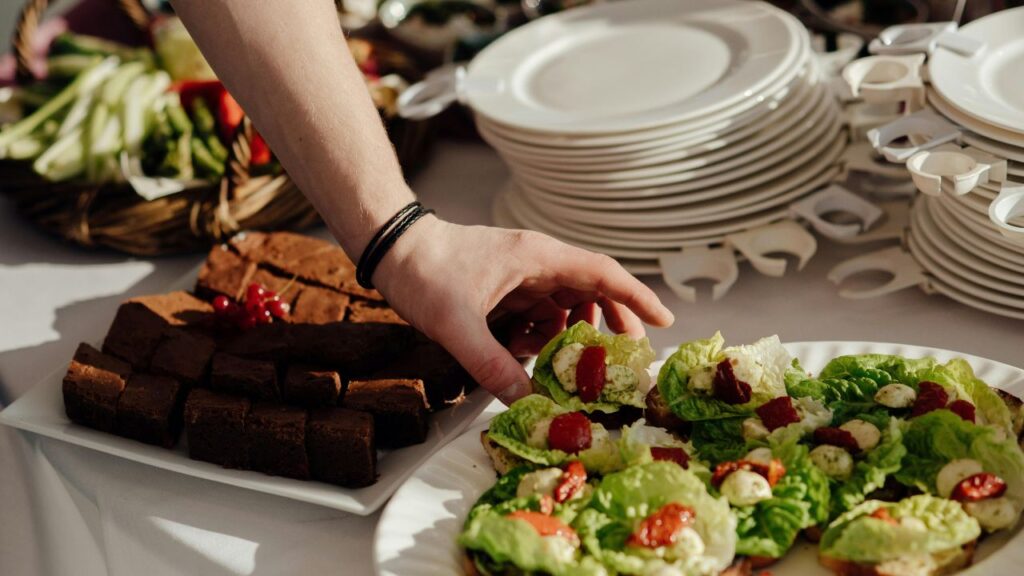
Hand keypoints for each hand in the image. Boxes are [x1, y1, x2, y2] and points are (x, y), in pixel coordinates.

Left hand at [372, 216, 674, 403]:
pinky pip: (538, 311)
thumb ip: (492, 366)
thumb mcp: (457, 325)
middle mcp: (536, 262)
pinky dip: (538, 334)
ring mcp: (522, 273)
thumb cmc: (425, 272)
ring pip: (564, 304)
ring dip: (567, 333)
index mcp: (537, 258)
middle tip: (622, 359)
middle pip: (591, 290)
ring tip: (562, 363)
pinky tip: (521, 351)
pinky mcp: (506, 286)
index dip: (637, 297)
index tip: (665, 320)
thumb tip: (527, 402)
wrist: (391, 248)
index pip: (602, 273)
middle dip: (609, 322)